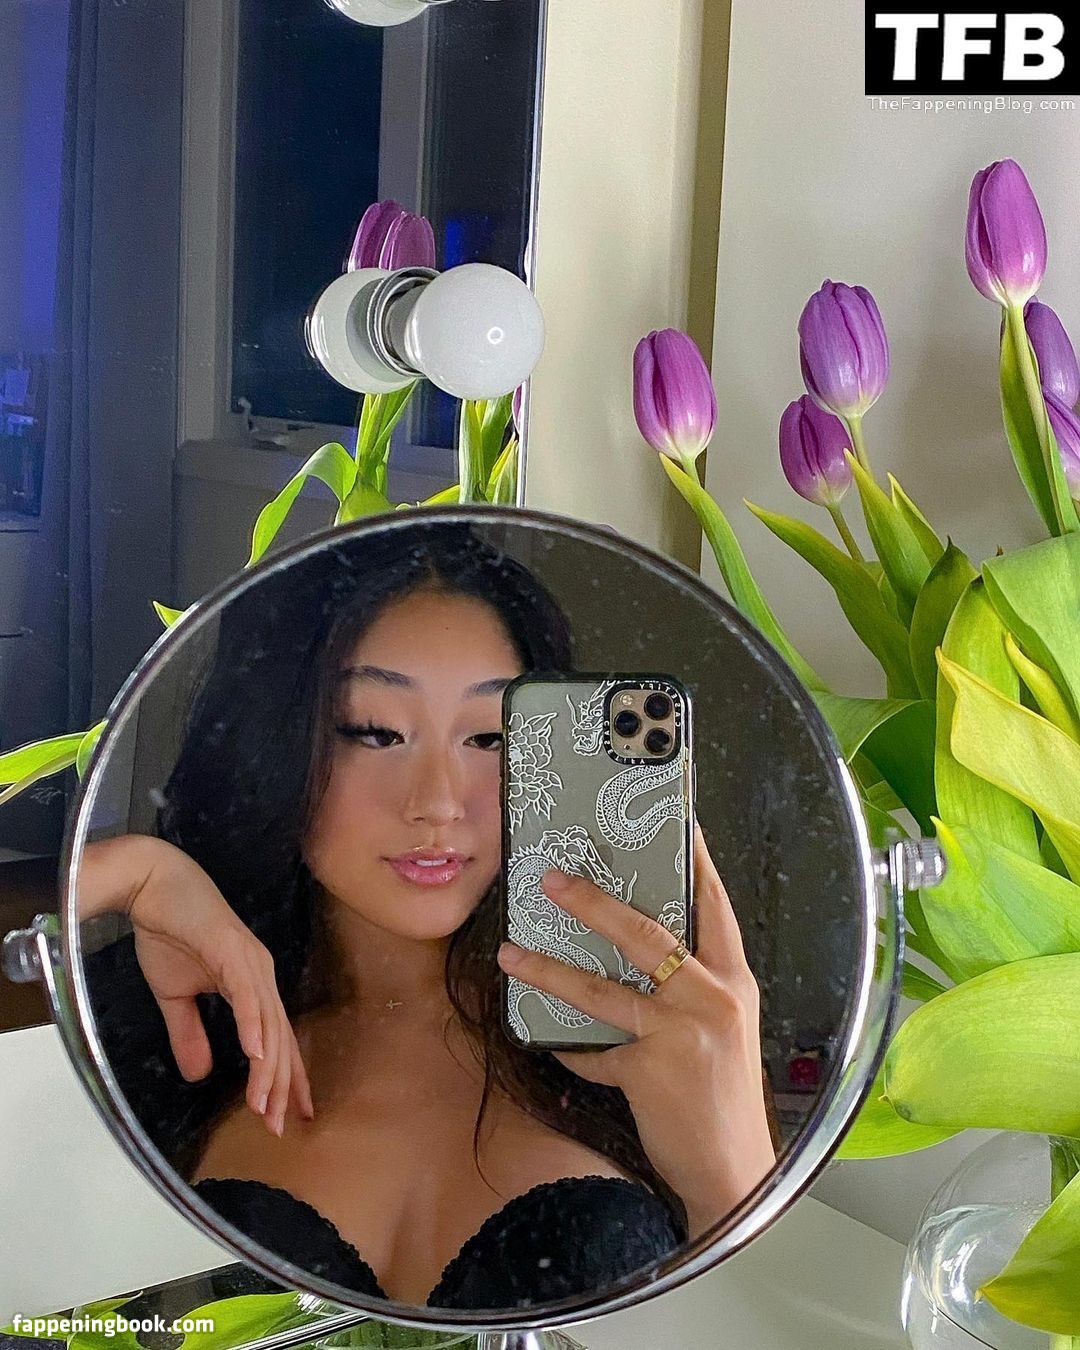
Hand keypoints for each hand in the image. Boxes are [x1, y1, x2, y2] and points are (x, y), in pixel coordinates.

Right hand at [80, 835, 313, 1136]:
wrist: (153, 886)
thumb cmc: (168, 931)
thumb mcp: (175, 995)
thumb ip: (190, 1032)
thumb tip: (198, 1075)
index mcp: (252, 984)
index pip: (276, 1038)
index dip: (285, 1077)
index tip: (291, 1115)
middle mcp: (260, 974)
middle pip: (279, 1038)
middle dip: (282, 1085)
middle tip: (280, 1127)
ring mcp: (250, 961)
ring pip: (268, 1023)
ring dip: (268, 1067)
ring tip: (268, 1105)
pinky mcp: (233, 950)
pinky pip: (248, 995)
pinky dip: (253, 1025)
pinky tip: (256, 1054)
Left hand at [496, 819, 775, 1237]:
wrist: (736, 1171)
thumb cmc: (725, 1094)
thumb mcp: (724, 1027)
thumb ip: (693, 987)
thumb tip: (646, 952)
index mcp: (734, 981)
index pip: (714, 907)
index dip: (695, 861)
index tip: (676, 822)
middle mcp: (711, 997)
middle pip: (646, 933)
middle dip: (593, 901)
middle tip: (550, 878)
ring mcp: (680, 1033)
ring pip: (603, 988)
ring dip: (550, 969)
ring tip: (511, 953)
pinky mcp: (650, 1071)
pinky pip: (593, 1051)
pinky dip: (567, 1045)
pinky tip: (542, 1037)